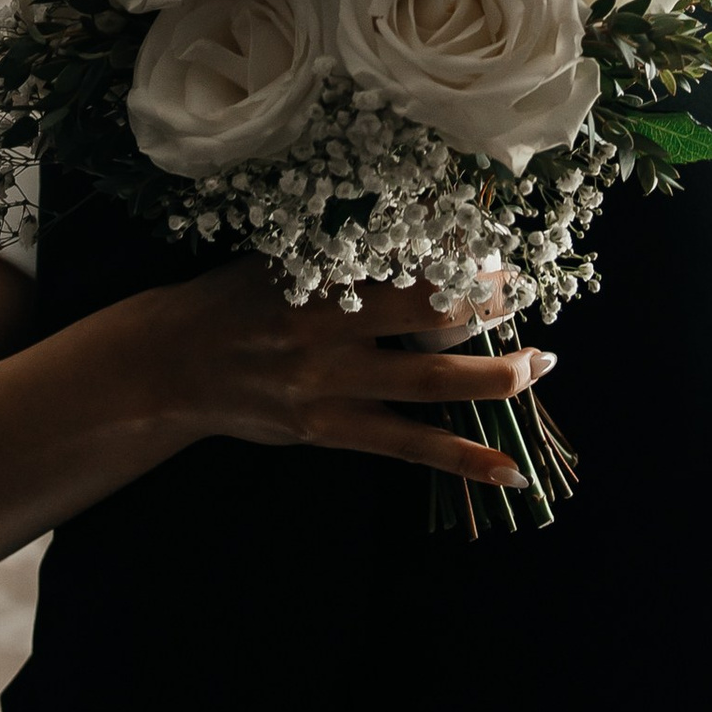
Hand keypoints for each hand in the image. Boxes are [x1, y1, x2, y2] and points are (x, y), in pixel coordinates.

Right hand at [153, 258, 550, 491]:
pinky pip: (410, 447)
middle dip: (490, 308)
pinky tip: (510, 472)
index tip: (502, 252)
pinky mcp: (329, 431)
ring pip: (431, 384)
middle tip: (531, 295)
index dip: (461, 262)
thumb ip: (343, 257)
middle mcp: (329, 333)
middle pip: (430, 319)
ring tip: (541, 366)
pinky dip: (463, 461)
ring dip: (496, 378)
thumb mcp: (280, 260)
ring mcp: (330, 387)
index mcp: (319, 279)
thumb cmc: (231, 300)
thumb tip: (423, 238)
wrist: (170, 365)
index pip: (408, 265)